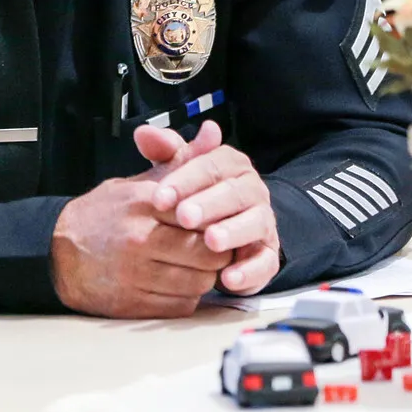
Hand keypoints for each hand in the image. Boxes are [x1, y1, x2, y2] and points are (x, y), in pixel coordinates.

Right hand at [49, 123, 231, 317]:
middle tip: (207, 248)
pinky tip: (172, 281)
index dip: (217, 223)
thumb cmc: (102, 215)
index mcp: (144, 204)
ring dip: (201, 276)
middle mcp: (140, 239)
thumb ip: (180, 162)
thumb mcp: (137, 183)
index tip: (214, 223)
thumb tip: (214, 133)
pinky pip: (182, 305)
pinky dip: (184, 296)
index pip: (205, 218)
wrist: (56, 252)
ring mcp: (136, 274)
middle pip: (208, 254)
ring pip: (199, 283)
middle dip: (215, 253)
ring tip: (189, 265)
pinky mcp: (134, 303)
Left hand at [147, 121, 281, 296]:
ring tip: (210, 241)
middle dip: (209, 204)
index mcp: (231, 165)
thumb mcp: (174, 173)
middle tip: (184, 217)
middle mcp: (252, 190)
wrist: (213, 232)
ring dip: (233, 232)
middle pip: (235, 192)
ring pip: (255, 223)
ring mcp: (262, 222)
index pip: (211, 165)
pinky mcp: (267, 255)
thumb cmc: (190, 197)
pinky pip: (265, 262)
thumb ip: (162, 154)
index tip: (159, 196)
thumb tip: (144, 132)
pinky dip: (249, 271)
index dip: (185, 179)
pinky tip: (228, 278)